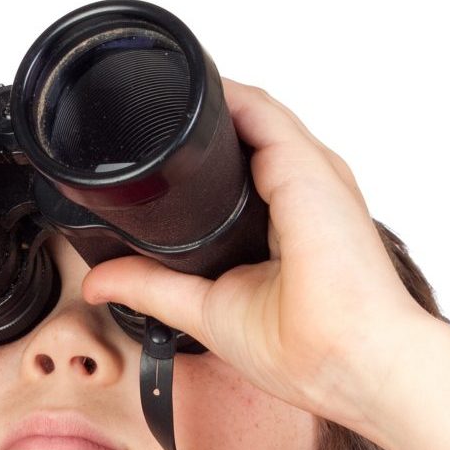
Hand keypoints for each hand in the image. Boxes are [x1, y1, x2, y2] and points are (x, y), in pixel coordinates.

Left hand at [76, 78, 448, 431]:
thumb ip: (153, 287)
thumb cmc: (309, 351)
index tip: (159, 148)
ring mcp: (310, 174)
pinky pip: (262, 112)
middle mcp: (305, 190)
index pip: (246, 165)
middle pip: (251, 133)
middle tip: (146, 109)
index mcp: (290, 221)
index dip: (203, 153)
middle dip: (203, 121)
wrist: (351, 360)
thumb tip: (98, 282)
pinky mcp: (307, 167)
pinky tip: (193, 89)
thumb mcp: (207, 311)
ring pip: (256, 114)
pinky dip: (227, 96)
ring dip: (213, 100)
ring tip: (161, 89)